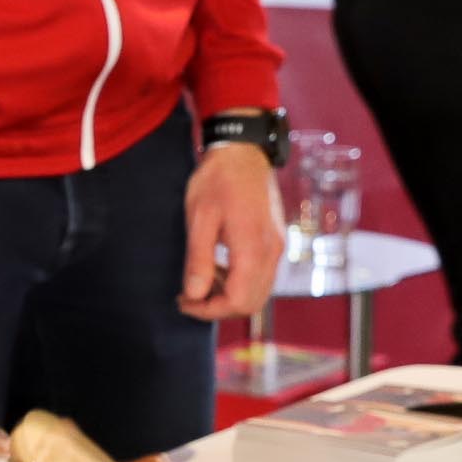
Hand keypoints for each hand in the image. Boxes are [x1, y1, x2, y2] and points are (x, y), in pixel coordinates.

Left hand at [180, 142, 282, 320]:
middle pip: (250, 303)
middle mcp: (271, 252)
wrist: (243, 151)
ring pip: (258, 293)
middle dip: (218, 307)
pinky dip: (240, 282)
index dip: (208, 310)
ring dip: (229, 296)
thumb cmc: (218, 180)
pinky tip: (219, 266)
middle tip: (190, 295)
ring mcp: (277, 247)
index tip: (184, 301)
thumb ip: (199, 260)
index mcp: (252, 247)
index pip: (237, 300)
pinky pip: (262, 277)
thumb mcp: (200, 218)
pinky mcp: (276, 242)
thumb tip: (195, 295)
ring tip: (202, 278)